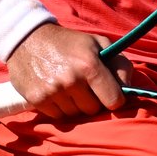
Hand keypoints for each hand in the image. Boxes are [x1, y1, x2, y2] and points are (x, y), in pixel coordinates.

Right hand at [5, 22, 133, 118]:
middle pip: (94, 110)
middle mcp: (71, 80)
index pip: (114, 101)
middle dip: (93, 100)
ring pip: (75, 115)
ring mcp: (52, 91)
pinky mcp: (36, 100)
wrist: (27, 38)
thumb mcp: (98, 43)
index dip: (115, 98)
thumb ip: (119, 64)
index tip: (110, 93)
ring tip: (68, 87)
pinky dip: (59, 107)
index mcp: (89, 65)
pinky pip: (58, 117)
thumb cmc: (69, 42)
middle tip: (85, 86)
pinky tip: (56, 91)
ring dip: (75, 105)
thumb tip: (129, 88)